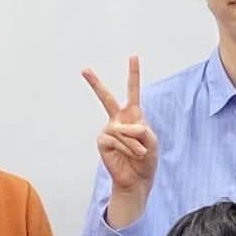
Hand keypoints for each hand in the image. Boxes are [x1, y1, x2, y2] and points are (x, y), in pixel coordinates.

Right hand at [82, 59, 156, 225]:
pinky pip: (117, 139)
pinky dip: (127, 148)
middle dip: (95, 83)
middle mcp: (118, 120)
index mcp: (133, 115)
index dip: (133, 74)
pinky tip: (129, 156)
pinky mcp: (102, 141)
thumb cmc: (146, 159)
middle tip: (84, 69)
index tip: (133, 56)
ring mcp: (108, 130)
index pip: (132, 92)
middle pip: (106, 98)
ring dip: (135, 144)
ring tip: (139, 154)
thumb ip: (142, 130)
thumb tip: (123, 126)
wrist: (137, 179)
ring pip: (123, 129)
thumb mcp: (152, 142)